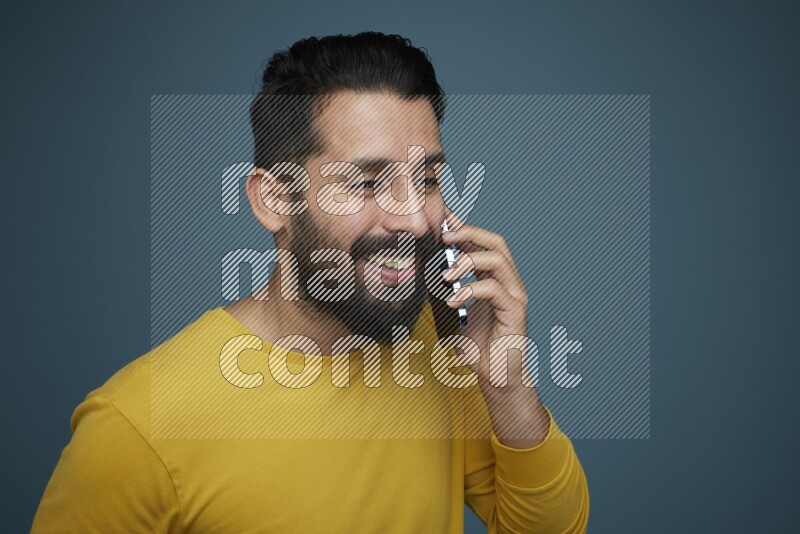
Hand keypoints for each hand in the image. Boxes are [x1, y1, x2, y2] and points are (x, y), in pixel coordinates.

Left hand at [440, 213, 549, 447]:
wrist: (497, 377)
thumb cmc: (478, 347)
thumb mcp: (456, 312)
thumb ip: (447, 292)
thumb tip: (424, 274)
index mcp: (495, 278)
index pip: (483, 243)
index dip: (464, 228)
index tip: (442, 219)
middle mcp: (509, 282)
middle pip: (496, 242)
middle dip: (468, 233)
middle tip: (443, 237)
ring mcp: (515, 295)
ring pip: (497, 260)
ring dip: (468, 260)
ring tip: (445, 275)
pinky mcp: (516, 311)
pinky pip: (494, 289)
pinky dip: (470, 290)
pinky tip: (454, 301)